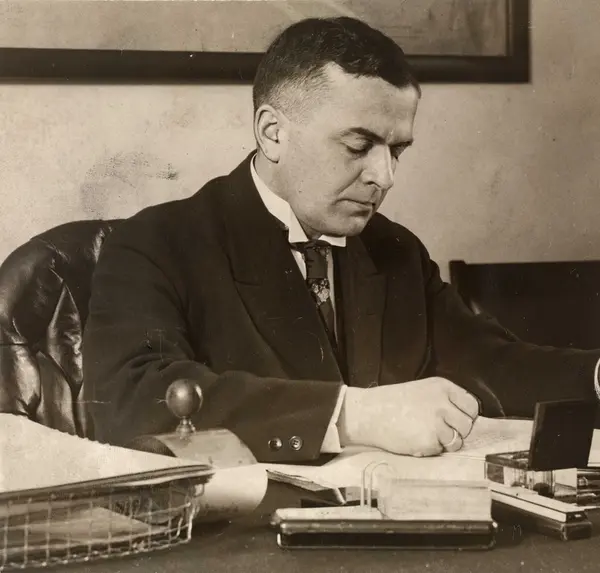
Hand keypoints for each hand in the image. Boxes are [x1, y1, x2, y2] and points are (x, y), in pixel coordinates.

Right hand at [337, 377, 478, 456]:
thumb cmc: (392, 402)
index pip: (471, 405)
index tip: (455, 420)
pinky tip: (415, 440)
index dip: (465, 416)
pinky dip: (430, 449)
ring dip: (445, 442)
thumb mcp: (422, 390)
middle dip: (456, 431)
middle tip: (439, 430)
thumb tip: (465, 418)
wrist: (368, 413)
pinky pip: (439, 450)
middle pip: (467, 424)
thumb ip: (444, 400)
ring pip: (457, 440)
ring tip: (426, 435)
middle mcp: (442, 403)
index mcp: (442, 387)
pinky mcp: (429, 441)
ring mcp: (436, 423)